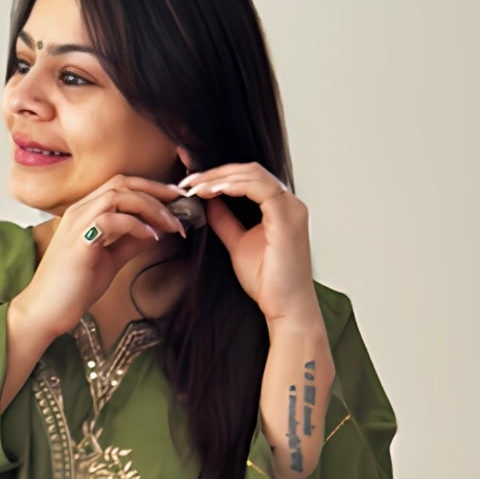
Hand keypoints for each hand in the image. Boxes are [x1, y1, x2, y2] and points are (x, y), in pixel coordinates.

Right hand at [21, 174, 188, 338]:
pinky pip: (111, 219)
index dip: (150, 188)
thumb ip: (129, 244)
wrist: (47, 311)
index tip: (175, 200)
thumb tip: (154, 232)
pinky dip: (136, 225)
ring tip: (171, 224)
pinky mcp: (79, 241)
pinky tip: (151, 238)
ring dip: (151, 207)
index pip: (121, 185)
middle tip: (181, 204)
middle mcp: (80, 210)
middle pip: (122, 182)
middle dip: (156, 190)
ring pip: (119, 195)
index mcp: (85, 212)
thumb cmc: (73, 288)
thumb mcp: (110, 261)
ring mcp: (77, 223)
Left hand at [178, 162, 314, 325]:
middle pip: (250, 170)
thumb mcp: (238, 244)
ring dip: (220, 178)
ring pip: (253, 174)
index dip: (219, 175)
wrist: (286, 308)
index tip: (192, 184)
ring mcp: (290, 208)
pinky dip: (233, 187)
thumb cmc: (269, 283)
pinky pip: (258, 188)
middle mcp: (289, 203)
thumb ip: (225, 221)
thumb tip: (208, 201)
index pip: (249, 177)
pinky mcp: (287, 218)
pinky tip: (212, 192)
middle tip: (188, 181)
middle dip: (216, 172)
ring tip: (196, 187)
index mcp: (280, 207)